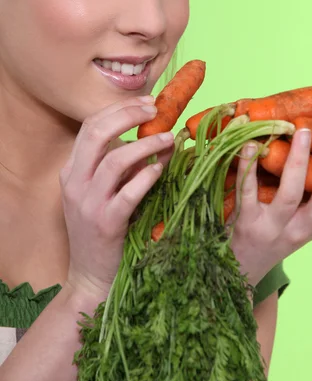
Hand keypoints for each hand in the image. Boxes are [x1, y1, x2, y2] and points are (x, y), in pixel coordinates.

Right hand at [59, 96, 174, 299]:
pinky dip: (147, 176)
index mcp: (72, 171)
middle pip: (98, 133)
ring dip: (145, 145)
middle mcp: (75, 182)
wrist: (91, 276)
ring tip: (169, 139)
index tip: (147, 104)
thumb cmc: (101, 230)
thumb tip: (152, 139)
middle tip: (156, 111)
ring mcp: (88, 203)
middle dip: (129, 116)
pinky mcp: (105, 223)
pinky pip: (128, 193)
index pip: (90, 126)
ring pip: (114, 160)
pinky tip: (161, 168)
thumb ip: (119, 166)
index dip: (119, 110)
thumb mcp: (101, 193)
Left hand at [229, 124, 311, 286]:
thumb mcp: (300, 225)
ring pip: (291, 194)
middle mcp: (300, 229)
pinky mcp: (244, 222)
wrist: (237, 268)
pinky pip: (247, 191)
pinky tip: (250, 145)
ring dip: (298, 159)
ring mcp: (272, 227)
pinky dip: (248, 166)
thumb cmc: (271, 236)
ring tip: (302, 131)